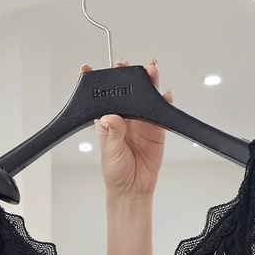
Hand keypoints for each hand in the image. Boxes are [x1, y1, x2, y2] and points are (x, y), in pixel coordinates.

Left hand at [84, 60, 172, 198]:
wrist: (133, 189)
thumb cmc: (115, 172)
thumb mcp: (110, 152)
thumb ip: (112, 133)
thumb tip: (111, 117)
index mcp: (107, 121)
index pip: (101, 98)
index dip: (96, 83)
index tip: (88, 70)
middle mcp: (124, 118)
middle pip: (126, 91)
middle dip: (126, 75)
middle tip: (125, 65)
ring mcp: (141, 122)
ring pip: (145, 97)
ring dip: (149, 83)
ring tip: (151, 70)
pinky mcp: (156, 129)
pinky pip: (162, 111)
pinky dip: (165, 102)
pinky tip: (166, 95)